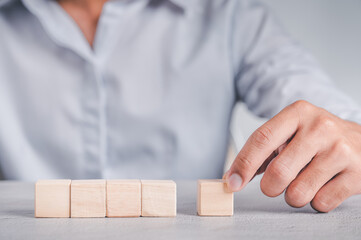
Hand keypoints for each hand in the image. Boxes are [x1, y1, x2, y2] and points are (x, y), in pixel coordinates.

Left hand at [224, 100, 360, 211]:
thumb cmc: (319, 138)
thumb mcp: (291, 132)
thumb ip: (262, 151)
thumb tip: (234, 176)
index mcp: (297, 113)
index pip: (261, 139)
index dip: (243, 164)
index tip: (232, 182)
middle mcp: (319, 127)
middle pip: (278, 172)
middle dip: (270, 187)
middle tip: (275, 185)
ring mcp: (340, 150)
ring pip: (298, 193)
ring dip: (294, 195)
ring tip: (304, 181)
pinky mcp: (357, 173)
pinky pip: (321, 203)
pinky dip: (316, 201)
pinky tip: (323, 185)